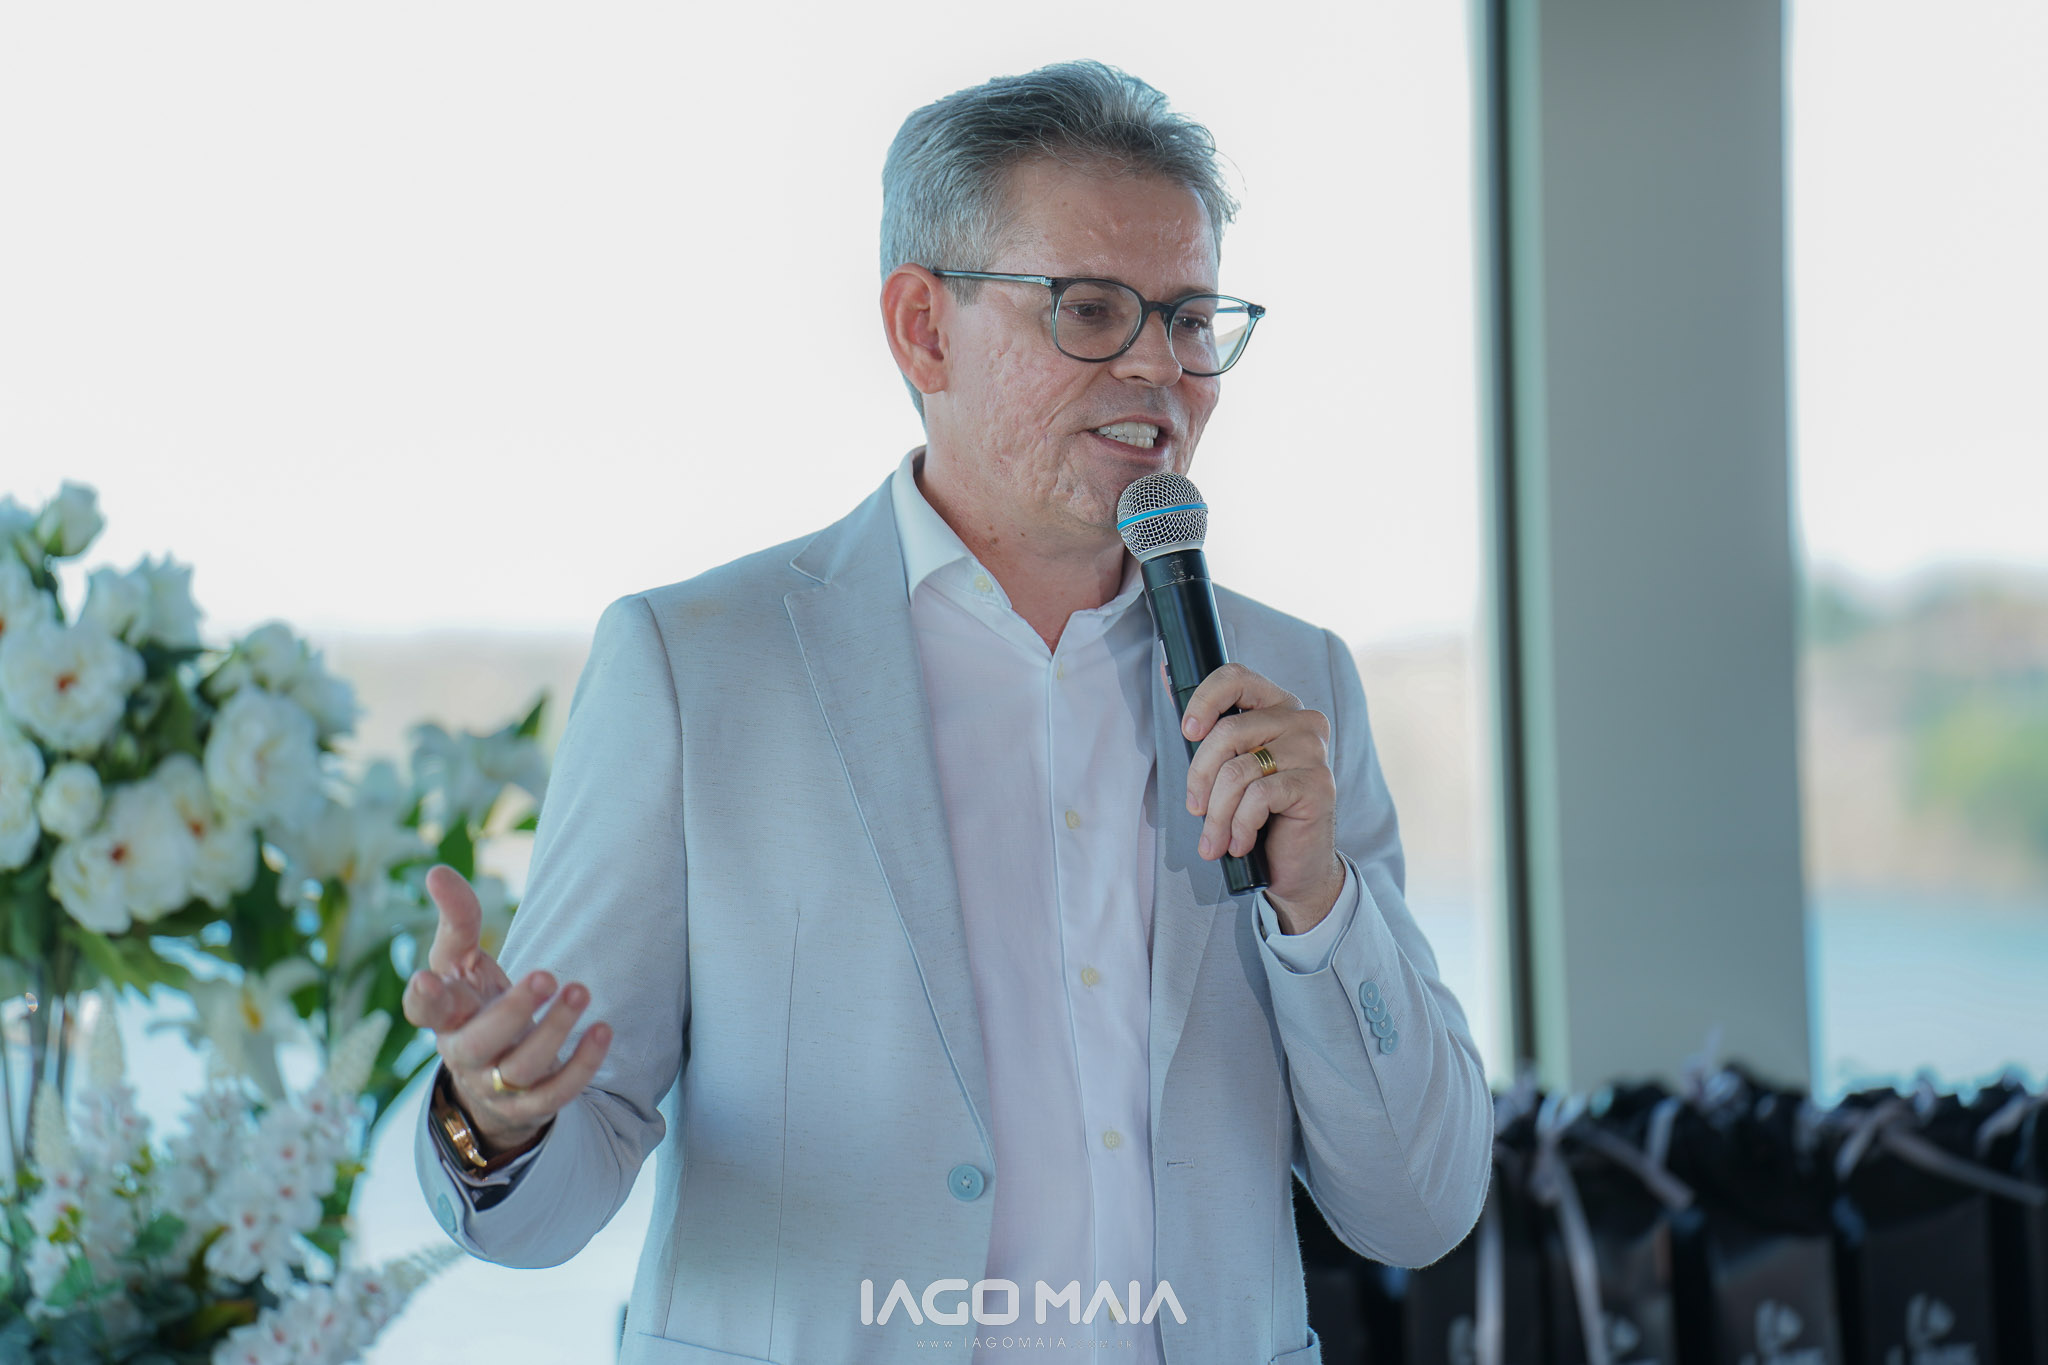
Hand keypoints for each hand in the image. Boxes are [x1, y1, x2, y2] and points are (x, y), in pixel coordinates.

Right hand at [401, 864, 611, 1155]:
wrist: (491, 1073)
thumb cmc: (475, 1005)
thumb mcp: (462, 961)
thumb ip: (458, 919)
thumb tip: (437, 871)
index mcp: (444, 1017)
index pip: (423, 1011)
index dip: (424, 998)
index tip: (428, 978)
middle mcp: (466, 1053)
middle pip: (479, 1044)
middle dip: (513, 1012)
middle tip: (546, 976)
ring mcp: (496, 1085)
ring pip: (521, 1069)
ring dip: (555, 1030)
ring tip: (581, 991)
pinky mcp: (529, 1106)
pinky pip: (555, 1095)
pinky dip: (582, 1066)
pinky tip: (603, 1030)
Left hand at [1181, 662, 1344, 931]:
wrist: (1296, 864)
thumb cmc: (1258, 812)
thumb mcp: (1227, 766)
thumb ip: (1206, 726)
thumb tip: (1164, 673)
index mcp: (1277, 706)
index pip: (1236, 677)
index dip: (1204, 699)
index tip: (1188, 732)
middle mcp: (1301, 720)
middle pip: (1228, 732)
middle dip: (1200, 777)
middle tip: (1194, 810)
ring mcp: (1313, 751)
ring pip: (1238, 771)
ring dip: (1217, 814)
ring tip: (1215, 840)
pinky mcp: (1318, 784)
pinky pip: (1259, 797)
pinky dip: (1240, 826)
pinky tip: (1240, 843)